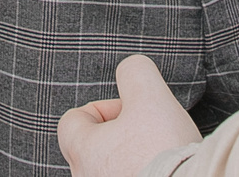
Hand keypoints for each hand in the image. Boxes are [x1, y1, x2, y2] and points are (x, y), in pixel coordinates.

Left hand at [59, 55, 201, 176]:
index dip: (105, 107)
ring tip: (160, 157)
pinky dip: (144, 175)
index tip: (132, 112)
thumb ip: (134, 72)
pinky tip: (164, 173)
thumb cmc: (165, 151)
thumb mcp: (151, 93)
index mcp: (83, 152)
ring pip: (112, 169)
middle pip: (94, 147)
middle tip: (150, 133)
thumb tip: (131, 72)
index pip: (73, 120)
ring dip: (133, 159)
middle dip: (122, 134)